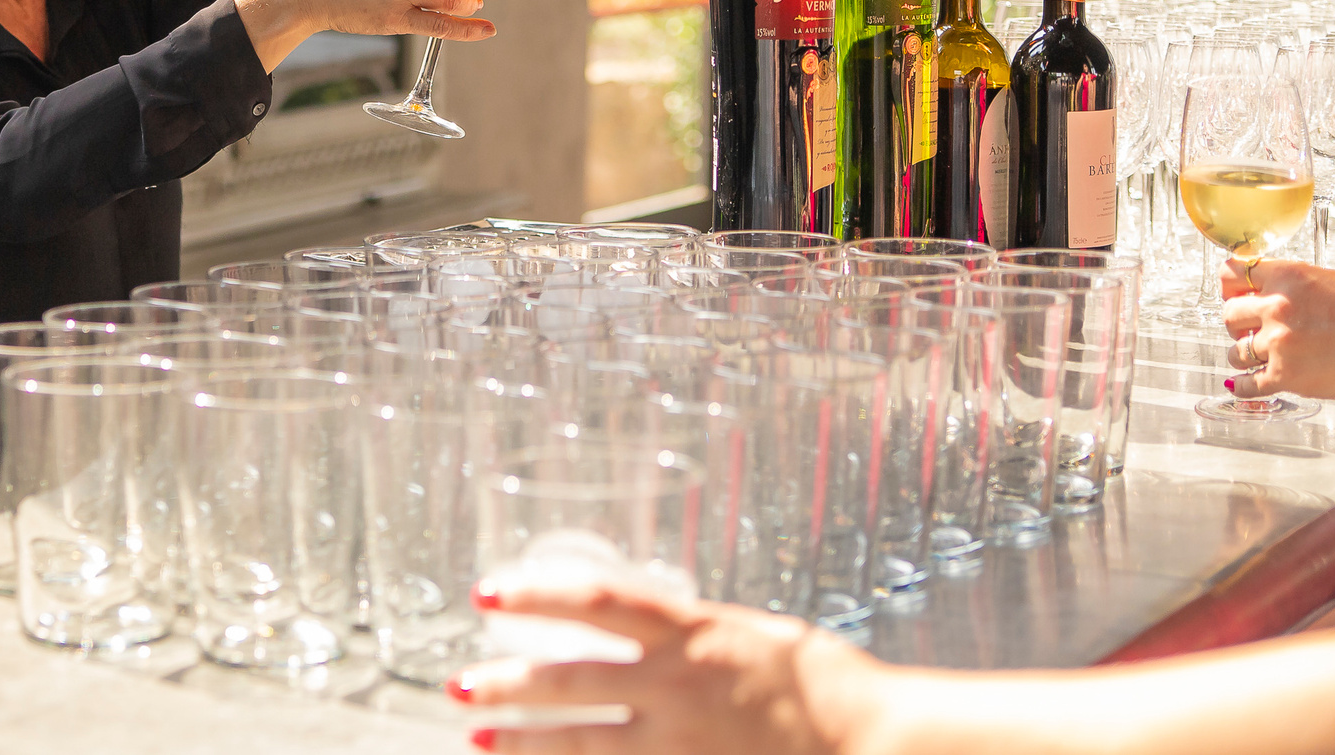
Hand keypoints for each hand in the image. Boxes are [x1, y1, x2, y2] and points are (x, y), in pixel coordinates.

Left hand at [450, 576, 865, 754]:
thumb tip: (651, 627)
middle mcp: (677, 686)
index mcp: (693, 633)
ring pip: (581, 741)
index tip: (488, 595)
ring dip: (524, 740)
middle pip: (570, 680)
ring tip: (479, 737)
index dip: (536, 594)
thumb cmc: (823, 685)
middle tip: (458, 685)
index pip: (597, 600)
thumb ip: (694, 634)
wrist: (876, 743)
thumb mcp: (755, 635)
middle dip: (506, 684)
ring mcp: (680, 741)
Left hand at [1220, 259, 1334, 400]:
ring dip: (1244, 354)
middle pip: (1228, 314)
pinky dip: (1244, 387)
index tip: (1235, 295)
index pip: (1230, 274)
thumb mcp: (1326, 280)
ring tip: (1260, 357)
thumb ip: (1289, 285)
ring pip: (1234, 351)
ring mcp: (1277, 343)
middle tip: (1250, 330)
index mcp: (1286, 276)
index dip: (1231, 287)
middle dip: (1238, 323)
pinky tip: (1247, 385)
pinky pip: (1247, 385)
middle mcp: (1275, 307)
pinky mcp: (1285, 376)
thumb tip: (1263, 293)